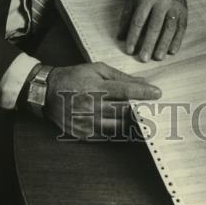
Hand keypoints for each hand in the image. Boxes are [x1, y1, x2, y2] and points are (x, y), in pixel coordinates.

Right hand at [45, 62, 160, 138]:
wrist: (47, 93)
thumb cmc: (74, 77)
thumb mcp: (96, 69)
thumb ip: (120, 76)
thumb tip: (142, 81)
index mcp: (97, 88)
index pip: (127, 91)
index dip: (144, 92)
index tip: (158, 93)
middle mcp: (93, 107)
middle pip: (125, 111)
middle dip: (142, 109)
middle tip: (156, 108)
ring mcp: (88, 123)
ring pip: (118, 126)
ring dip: (133, 123)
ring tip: (144, 118)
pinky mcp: (84, 134)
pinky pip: (107, 135)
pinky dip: (118, 131)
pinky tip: (127, 126)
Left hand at [118, 0, 187, 61]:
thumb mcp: (134, 0)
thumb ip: (127, 17)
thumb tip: (120, 37)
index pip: (139, 20)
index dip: (133, 36)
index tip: (129, 50)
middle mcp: (163, 2)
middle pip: (155, 26)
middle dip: (149, 43)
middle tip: (143, 58)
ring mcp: (175, 7)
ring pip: (169, 28)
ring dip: (163, 44)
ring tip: (157, 57)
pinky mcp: (184, 12)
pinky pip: (181, 28)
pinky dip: (177, 41)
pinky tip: (171, 51)